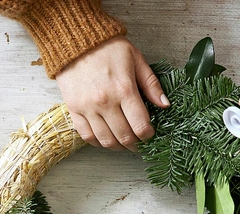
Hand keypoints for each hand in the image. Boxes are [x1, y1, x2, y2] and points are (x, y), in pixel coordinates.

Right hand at [56, 36, 168, 151]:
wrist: (75, 40)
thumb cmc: (108, 48)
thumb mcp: (136, 59)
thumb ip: (151, 84)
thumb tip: (165, 105)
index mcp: (124, 90)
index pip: (140, 126)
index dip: (148, 135)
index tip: (149, 134)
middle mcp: (105, 102)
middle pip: (125, 137)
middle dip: (135, 144)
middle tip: (139, 142)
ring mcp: (88, 108)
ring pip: (106, 141)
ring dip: (118, 147)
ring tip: (124, 143)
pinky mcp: (74, 110)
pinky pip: (87, 136)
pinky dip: (98, 143)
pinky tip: (106, 140)